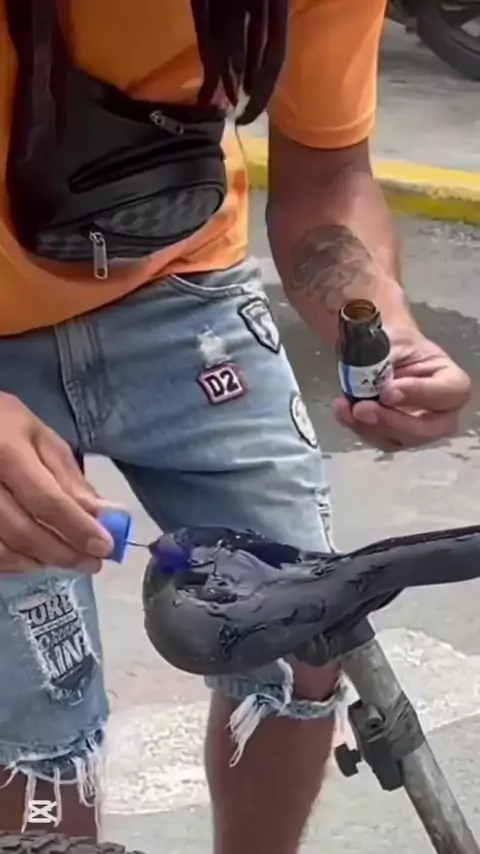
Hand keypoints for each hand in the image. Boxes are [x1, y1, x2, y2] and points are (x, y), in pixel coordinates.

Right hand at [0, 393, 113, 572]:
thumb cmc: (4, 424)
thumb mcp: (40, 437)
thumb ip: (69, 477)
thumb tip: (102, 515)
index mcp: (7, 453)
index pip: (46, 501)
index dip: (77, 528)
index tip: (105, 547)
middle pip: (23, 532)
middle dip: (63, 553)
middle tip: (93, 563)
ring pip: (3, 551)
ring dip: (40, 562)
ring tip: (68, 560)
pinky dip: (15, 563)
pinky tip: (36, 558)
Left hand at [332, 328, 471, 451]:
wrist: (378, 352)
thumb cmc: (393, 342)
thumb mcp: (390, 339)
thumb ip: (382, 356)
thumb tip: (370, 375)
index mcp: (452, 381)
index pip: (449, 393)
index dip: (420, 393)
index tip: (387, 390)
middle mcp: (443, 412)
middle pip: (427, 428)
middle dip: (392, 421)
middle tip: (362, 408)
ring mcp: (419, 429)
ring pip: (399, 439)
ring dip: (368, 427)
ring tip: (345, 407)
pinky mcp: (394, 437)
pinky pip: (378, 440)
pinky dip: (357, 427)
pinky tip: (343, 411)